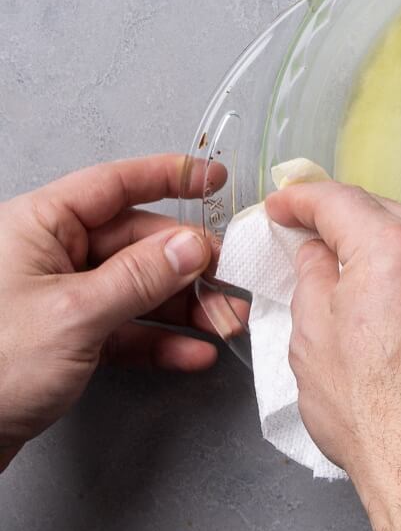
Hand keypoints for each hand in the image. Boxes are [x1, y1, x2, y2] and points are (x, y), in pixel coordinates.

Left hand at [0, 154, 219, 469]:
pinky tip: (193, 352)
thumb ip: (138, 278)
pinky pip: (128, 330)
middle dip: (189, 266)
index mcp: (39, 226)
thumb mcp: (75, 314)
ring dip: (186, 308)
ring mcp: (62, 298)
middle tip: (231, 283)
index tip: (211, 179)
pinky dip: (162, 341)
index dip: (167, 178)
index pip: (113, 186)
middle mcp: (50, 255)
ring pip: (139, 291)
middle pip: (136, 244)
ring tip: (224, 323)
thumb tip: (189, 247)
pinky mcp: (71, 339)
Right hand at [265, 182, 400, 530]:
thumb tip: (317, 254)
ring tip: (384, 271)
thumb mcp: (315, 347)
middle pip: (393, 211)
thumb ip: (313, 282)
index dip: (302, 200)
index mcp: (394, 251)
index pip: (340, 201)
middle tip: (324, 247)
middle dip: (354, 224)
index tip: (288, 208)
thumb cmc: (383, 427)